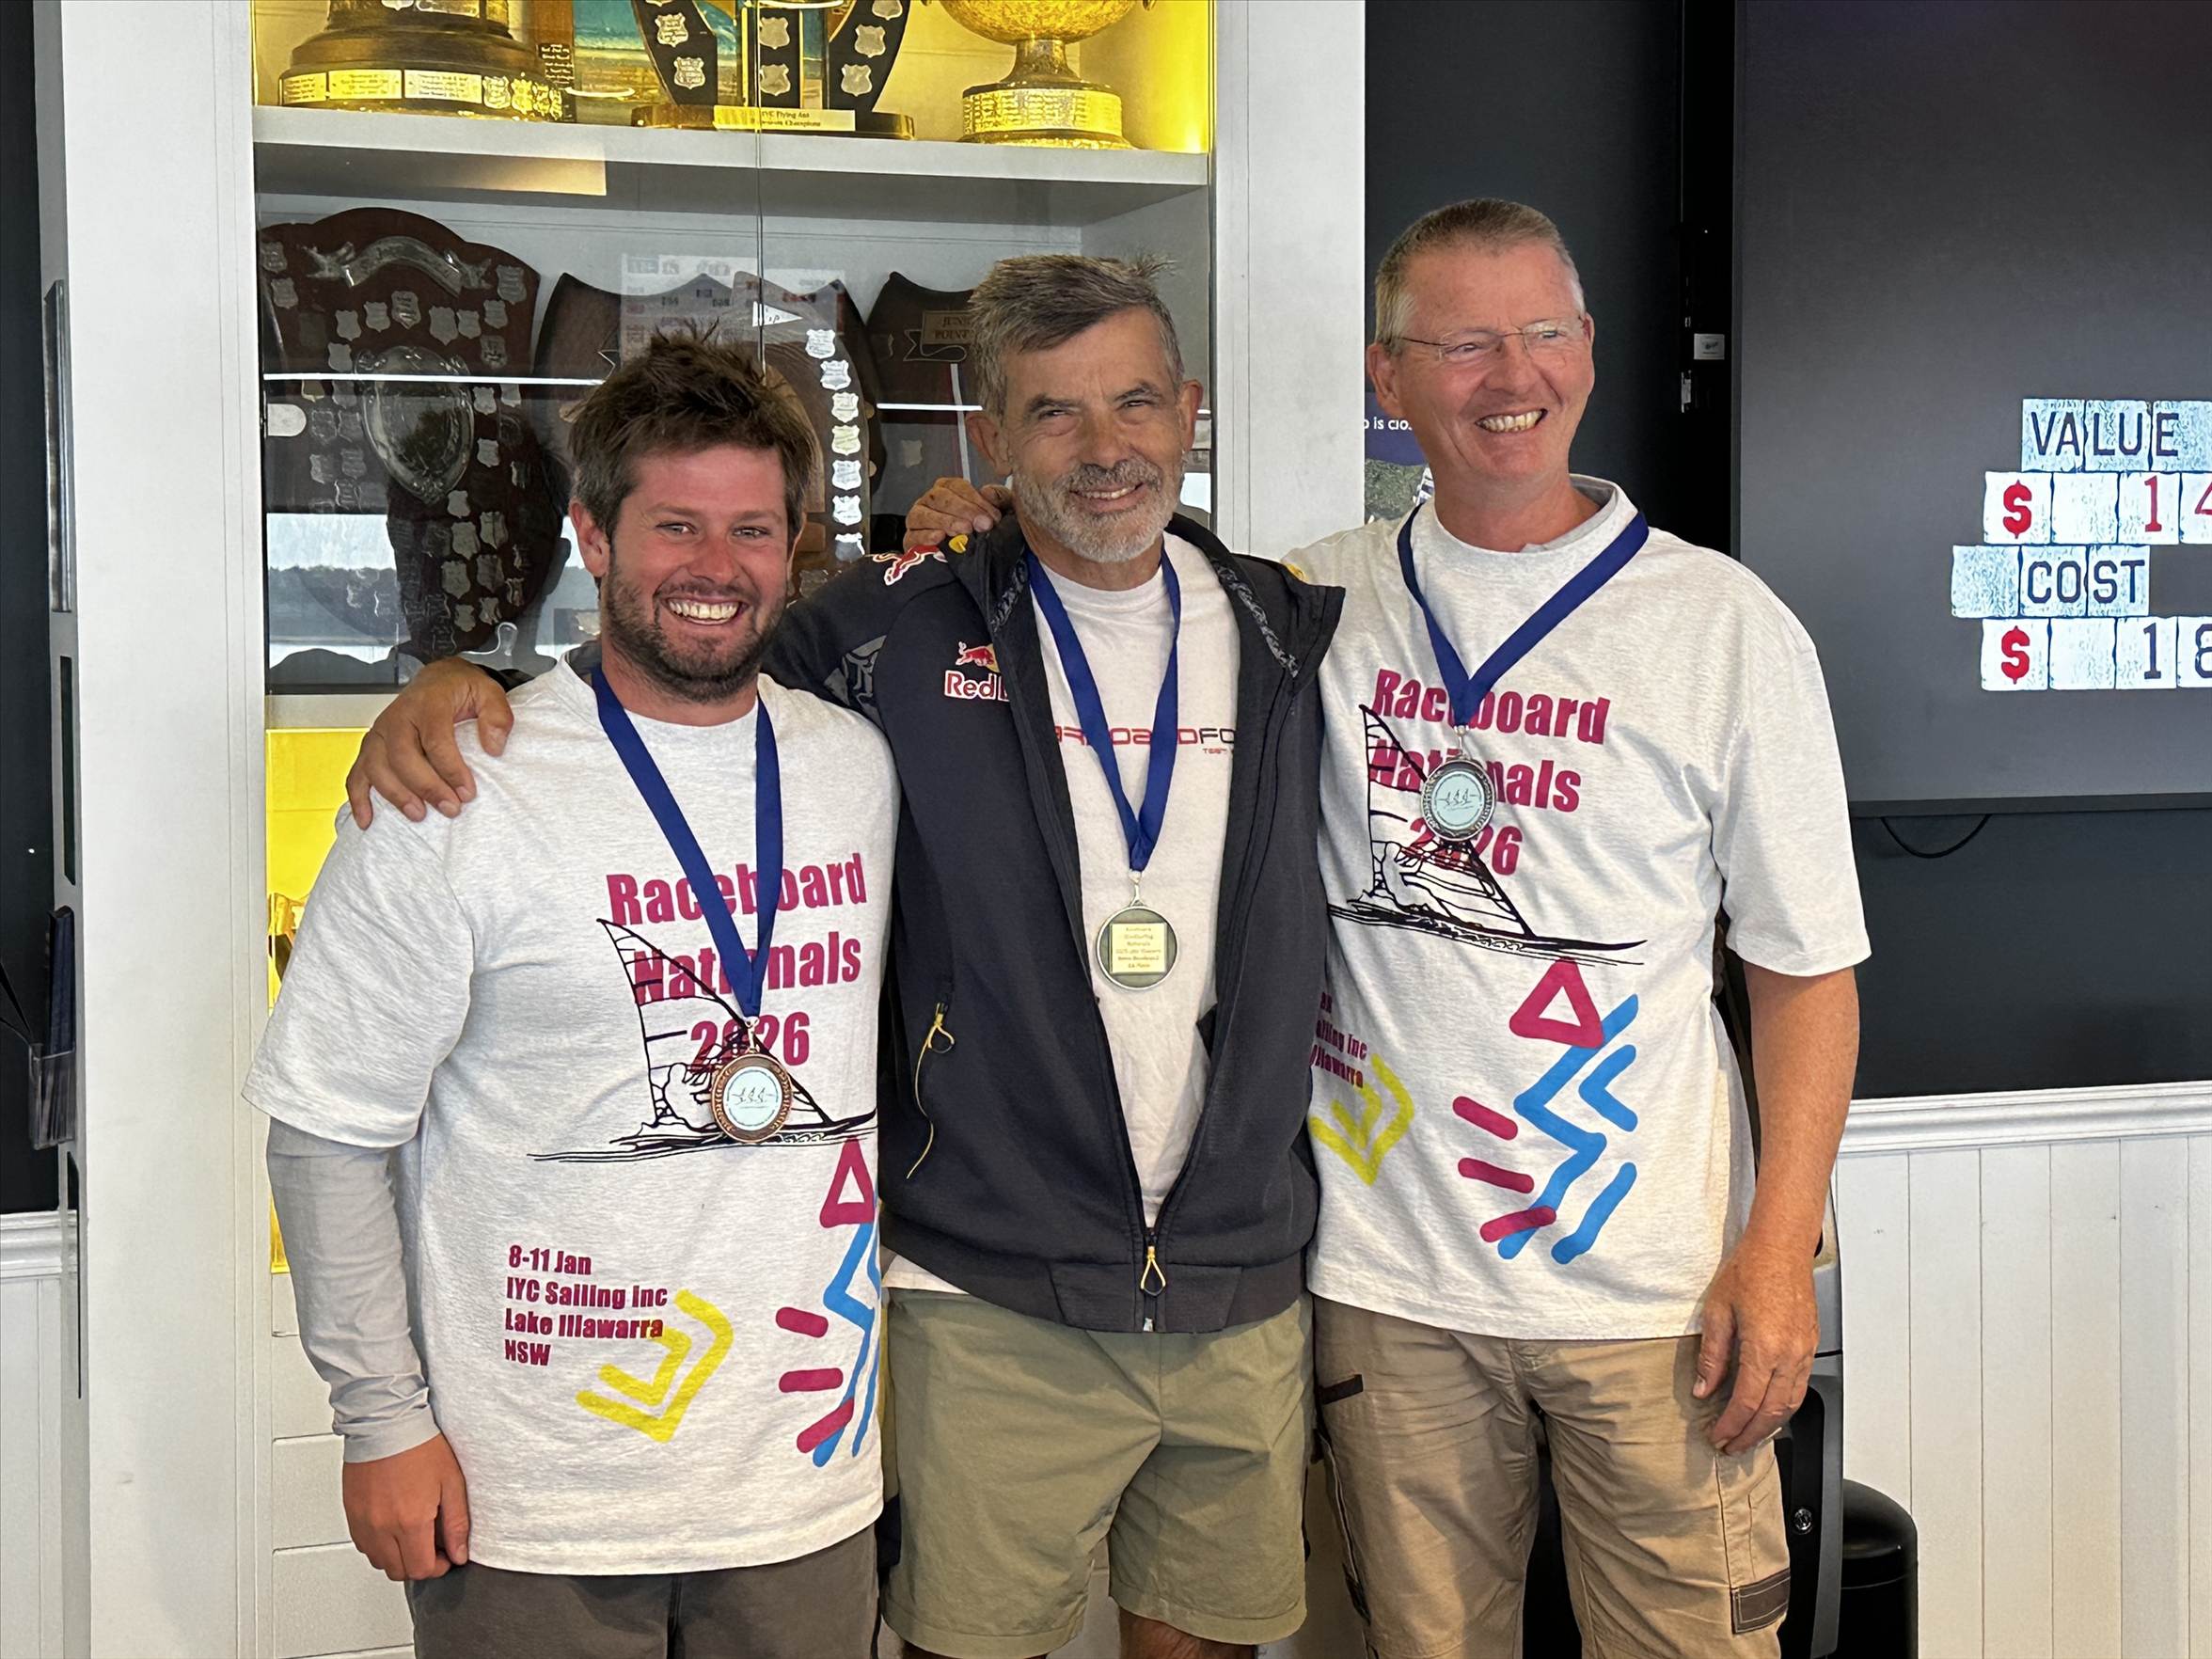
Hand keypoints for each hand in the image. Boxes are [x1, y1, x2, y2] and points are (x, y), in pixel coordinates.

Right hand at [342, 1432, 470, 1580]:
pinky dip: (379, 1545)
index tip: (447, 1554)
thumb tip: (460, 1553)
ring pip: (379, 1562)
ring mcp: (363, 1523)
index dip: (439, 1567)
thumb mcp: (451, 1483)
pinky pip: (364, 1546)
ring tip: (413, 1534)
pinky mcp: (351, 1515)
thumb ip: (456, 1523)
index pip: (421, 1569)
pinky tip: (393, 1525)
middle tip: (432, 1545)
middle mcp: (382, 1529)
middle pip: (399, 1571)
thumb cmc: (419, 1446)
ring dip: (398, 1557)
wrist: (385, 1424)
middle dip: (419, 1564)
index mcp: (410, 1522)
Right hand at [345, 660, 511, 828]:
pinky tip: (367, 820)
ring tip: (419, 814)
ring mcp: (380, 732)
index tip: (468, 792)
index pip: (436, 740)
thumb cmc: (461, 689)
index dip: (451, 769)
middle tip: (450, 808)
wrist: (438, 679)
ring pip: (376, 766)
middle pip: (402, 756)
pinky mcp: (371, 746)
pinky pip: (357, 773)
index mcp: (428, 703)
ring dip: (396, 795)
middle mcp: (398, 717)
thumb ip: (497, 717)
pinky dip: (359, 798)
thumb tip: (494, 747)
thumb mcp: (489, 692)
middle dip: (426, 787)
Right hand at [902, 479, 1009, 551]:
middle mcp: (929, 501)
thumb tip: (989, 492)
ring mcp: (917, 519)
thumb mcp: (995, 514)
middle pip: (940, 497)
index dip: (975, 500)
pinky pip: (913, 535)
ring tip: (964, 531)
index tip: (992, 517)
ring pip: (924, 514)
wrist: (967, 565)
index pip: (957, 487)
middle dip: (963, 510)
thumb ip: (999, 499)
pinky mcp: (910, 540)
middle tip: (981, 525)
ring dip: (946, 521)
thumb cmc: (980, 532)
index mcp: (948, 489)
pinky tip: (940, 538)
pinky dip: (926, 535)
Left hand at [1692, 1235, 1815, 1454]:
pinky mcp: (1810, 1346)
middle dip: (1750, 1435)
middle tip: (1731, 1447)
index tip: (1717, 1436)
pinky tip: (1769, 1410)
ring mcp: (1804, 1351)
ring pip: (1791, 1404)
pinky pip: (1799, 1387)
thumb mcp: (1717, 1311)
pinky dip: (1784, 1407)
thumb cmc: (1750, 1270)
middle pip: (1772, 1412)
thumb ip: (1712, 1355)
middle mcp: (1790, 1354)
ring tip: (1748, 1436)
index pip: (1747, 1402)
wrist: (1781, 1247)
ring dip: (1770, 1426)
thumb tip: (1704, 1388)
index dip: (1731, 1425)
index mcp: (1765, 1347)